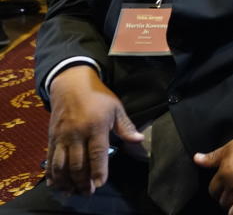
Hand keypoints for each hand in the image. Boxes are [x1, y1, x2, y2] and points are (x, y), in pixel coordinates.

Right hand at [46, 65, 143, 194]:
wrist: (71, 84)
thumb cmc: (98, 96)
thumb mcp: (116, 108)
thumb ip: (126, 126)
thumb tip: (138, 140)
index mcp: (95, 126)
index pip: (97, 153)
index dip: (98, 170)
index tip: (100, 184)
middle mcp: (76, 134)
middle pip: (77, 163)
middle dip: (82, 181)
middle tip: (87, 193)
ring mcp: (61, 137)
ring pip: (61, 164)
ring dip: (66, 181)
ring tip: (72, 192)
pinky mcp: (51, 138)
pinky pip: (49, 159)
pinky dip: (51, 174)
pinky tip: (55, 184)